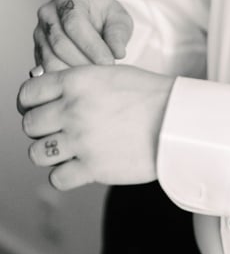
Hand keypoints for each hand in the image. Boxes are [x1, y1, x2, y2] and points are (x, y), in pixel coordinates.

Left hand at [18, 65, 173, 188]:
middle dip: (41, 129)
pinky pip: (57, 178)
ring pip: (37, 153)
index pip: (27, 93)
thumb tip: (46, 90)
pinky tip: (80, 166)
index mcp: (77, 81)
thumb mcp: (110, 74)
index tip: (40, 109)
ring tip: (69, 149)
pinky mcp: (92, 168)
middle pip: (29, 125)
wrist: (178, 119)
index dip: (30, 103)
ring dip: (50, 153)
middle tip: (59, 130)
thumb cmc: (149, 95)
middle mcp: (74, 109)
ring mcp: (82, 139)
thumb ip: (77, 82)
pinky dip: (65, 175)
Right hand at [33, 0, 132, 69]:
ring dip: (75, 72)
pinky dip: (66, 77)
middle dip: (84, 62)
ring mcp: (39, 32)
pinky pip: (47, 70)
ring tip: (95, 76)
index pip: (74, 24)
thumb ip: (119, 33)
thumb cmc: (106, 17)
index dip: (92, 46)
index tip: (109, 61)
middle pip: (60, 44)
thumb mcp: (119, 19)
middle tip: (104, 73)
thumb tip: (118, 52)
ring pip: (51, 59)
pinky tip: (83, 79)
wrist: (94, 21)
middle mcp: (48, 13)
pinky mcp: (37, 51)